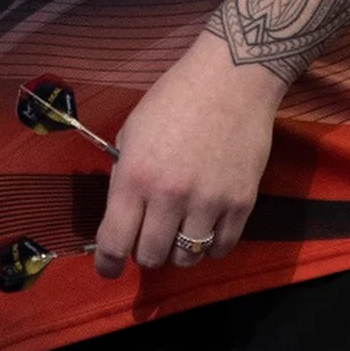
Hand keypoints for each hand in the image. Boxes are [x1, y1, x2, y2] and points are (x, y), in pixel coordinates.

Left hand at [93, 34, 282, 278]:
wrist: (232, 80)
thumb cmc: (175, 99)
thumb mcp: (132, 132)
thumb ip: (124, 176)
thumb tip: (122, 214)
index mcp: (135, 176)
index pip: (115, 241)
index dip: (107, 264)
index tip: (107, 270)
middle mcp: (170, 196)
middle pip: (151, 256)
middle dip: (144, 254)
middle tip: (147, 240)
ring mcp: (209, 202)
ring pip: (187, 258)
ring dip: (178, 252)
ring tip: (178, 233)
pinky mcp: (242, 203)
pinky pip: (222, 246)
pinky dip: (210, 246)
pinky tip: (205, 230)